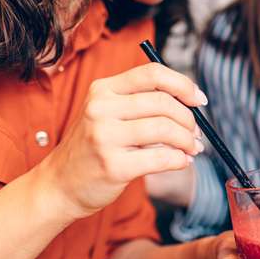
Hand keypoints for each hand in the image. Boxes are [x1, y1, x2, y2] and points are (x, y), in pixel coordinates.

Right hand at [37, 63, 205, 220]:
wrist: (60, 185)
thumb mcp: (106, 115)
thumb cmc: (91, 149)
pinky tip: (181, 162)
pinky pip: (162, 158)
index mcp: (102, 90)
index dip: (183, 84)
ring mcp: (105, 137)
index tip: (199, 100)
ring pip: (165, 129)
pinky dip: (179, 160)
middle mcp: (101, 109)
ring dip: (187, 141)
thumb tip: (190, 104)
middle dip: (189, 120)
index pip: (152, 73)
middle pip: (164, 102)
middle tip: (196, 134)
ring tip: (191, 149)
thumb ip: (140, 103)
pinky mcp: (113, 166)